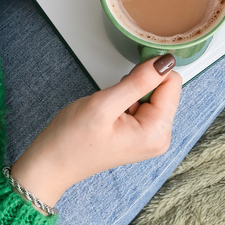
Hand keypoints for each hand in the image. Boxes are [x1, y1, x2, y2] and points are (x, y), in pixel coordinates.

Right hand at [9, 55, 181, 206]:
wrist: (52, 162)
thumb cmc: (72, 139)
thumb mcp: (104, 104)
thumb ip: (138, 81)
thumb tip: (165, 61)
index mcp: (157, 132)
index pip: (172, 83)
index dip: (149, 71)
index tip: (126, 77)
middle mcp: (160, 137)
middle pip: (165, 88)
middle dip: (140, 83)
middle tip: (114, 95)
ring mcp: (150, 137)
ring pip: (153, 93)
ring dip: (132, 91)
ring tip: (109, 106)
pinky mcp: (140, 134)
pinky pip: (143, 103)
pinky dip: (127, 98)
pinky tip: (110, 111)